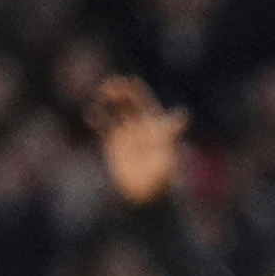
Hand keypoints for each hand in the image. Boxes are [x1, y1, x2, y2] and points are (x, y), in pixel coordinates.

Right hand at [86, 76, 188, 205]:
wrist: (147, 194)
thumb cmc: (162, 174)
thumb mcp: (168, 150)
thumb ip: (172, 131)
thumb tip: (183, 113)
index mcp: (155, 123)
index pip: (144, 100)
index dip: (136, 89)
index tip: (129, 81)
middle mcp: (139, 125)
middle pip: (127, 102)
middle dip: (119, 92)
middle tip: (110, 87)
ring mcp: (125, 132)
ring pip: (113, 110)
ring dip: (106, 101)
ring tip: (101, 97)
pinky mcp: (112, 142)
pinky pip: (102, 125)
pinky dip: (96, 118)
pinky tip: (91, 114)